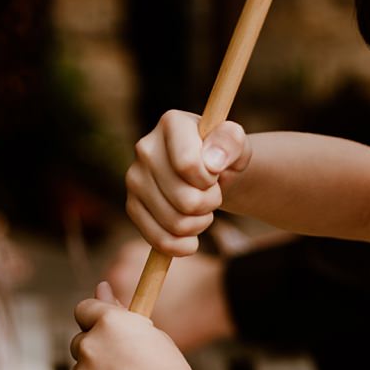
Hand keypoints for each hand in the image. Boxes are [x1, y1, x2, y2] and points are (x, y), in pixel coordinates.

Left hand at [70, 283, 202, 369]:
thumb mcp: (151, 335)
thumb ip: (121, 314)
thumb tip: (100, 286)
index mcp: (110, 322)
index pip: (84, 309)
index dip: (95, 320)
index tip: (107, 332)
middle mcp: (90, 345)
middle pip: (79, 342)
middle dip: (97, 351)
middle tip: (128, 368)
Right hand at [126, 111, 250, 254]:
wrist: (210, 175)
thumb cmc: (224, 156)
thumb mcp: (237, 144)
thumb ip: (231, 142)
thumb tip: (211, 162)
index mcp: (171, 123)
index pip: (189, 166)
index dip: (210, 180)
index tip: (215, 173)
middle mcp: (145, 148)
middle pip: (185, 200)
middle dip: (210, 204)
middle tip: (213, 194)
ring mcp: (134, 179)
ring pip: (175, 223)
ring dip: (200, 223)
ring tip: (204, 209)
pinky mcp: (132, 206)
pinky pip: (160, 240)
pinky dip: (183, 245)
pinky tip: (191, 235)